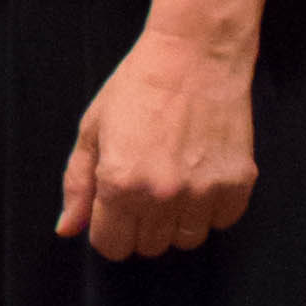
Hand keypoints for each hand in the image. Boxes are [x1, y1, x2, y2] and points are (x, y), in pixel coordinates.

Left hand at [56, 0, 275, 258]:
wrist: (193, 58)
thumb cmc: (136, 89)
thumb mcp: (92, 130)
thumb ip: (77, 184)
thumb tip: (67, 229)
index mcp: (119, 183)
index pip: (112, 247)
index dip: (109, 230)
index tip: (113, 211)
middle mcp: (162, 195)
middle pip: (149, 247)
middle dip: (141, 225)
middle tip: (143, 186)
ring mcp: (203, 192)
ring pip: (187, 240)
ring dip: (177, 220)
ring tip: (172, 179)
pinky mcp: (238, 184)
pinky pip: (222, 222)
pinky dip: (210, 208)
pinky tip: (199, 174)